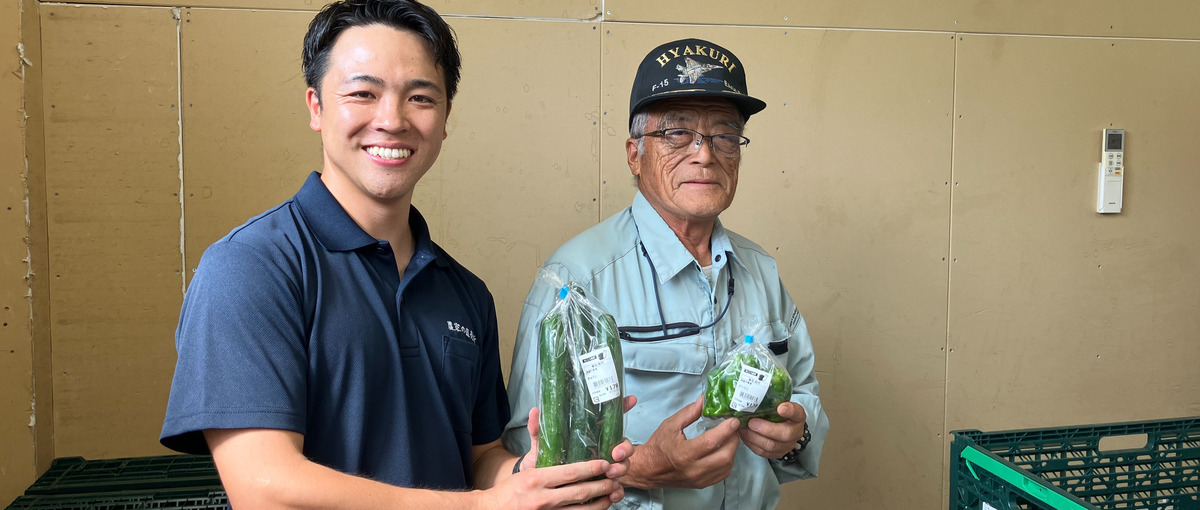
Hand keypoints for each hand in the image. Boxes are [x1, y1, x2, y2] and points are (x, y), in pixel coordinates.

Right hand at [486, 409, 621, 509]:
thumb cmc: (511, 488)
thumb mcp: (525, 464)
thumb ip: (535, 439)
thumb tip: (536, 412)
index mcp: (536, 479)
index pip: (570, 473)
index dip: (591, 469)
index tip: (605, 464)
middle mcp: (542, 498)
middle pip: (579, 492)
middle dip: (601, 486)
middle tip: (614, 480)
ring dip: (600, 503)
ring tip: (612, 494)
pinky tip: (599, 508)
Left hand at [520, 396, 636, 481]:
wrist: (542, 488)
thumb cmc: (546, 462)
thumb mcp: (541, 445)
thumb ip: (539, 430)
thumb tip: (535, 412)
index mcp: (591, 435)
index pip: (610, 418)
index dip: (622, 407)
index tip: (629, 400)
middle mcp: (602, 449)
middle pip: (623, 444)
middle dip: (625, 448)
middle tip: (616, 454)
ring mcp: (605, 467)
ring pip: (624, 464)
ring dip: (622, 468)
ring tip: (611, 473)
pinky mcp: (603, 486)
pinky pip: (617, 488)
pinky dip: (618, 492)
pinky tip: (614, 493)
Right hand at [622, 395, 738, 489]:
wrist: (649, 469)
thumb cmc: (659, 445)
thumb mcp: (670, 425)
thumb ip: (689, 412)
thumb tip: (704, 401)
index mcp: (684, 453)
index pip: (711, 442)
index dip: (725, 430)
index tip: (733, 420)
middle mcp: (694, 469)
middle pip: (724, 456)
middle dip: (733, 440)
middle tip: (734, 429)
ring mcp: (699, 479)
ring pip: (727, 466)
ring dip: (732, 451)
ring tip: (729, 438)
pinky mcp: (702, 484)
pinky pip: (723, 474)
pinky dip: (728, 462)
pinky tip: (723, 451)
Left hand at [739, 401, 807, 458]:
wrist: (782, 426)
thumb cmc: (778, 412)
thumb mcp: (779, 402)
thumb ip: (772, 398)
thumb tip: (754, 390)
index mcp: (798, 416)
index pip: (797, 413)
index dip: (790, 411)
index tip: (781, 407)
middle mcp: (796, 432)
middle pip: (785, 434)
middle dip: (766, 429)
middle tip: (752, 422)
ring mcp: (787, 446)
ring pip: (771, 446)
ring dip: (755, 437)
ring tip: (744, 429)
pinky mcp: (776, 454)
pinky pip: (763, 452)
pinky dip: (751, 443)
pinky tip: (744, 435)